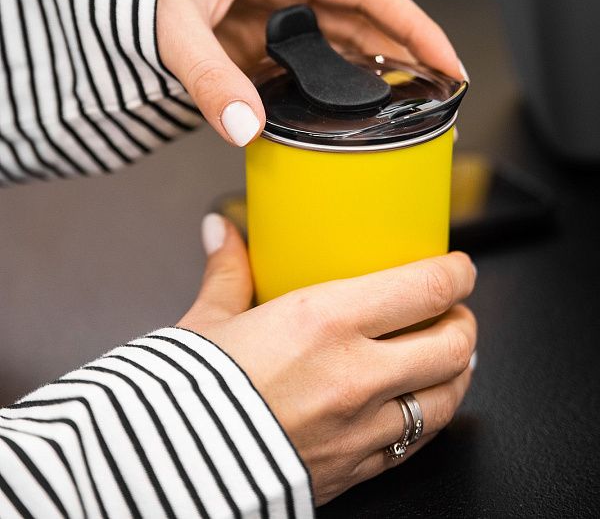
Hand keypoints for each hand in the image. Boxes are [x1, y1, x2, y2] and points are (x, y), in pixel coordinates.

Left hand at [157, 0, 463, 145]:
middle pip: (369, 20)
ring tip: (416, 108)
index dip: (414, 24)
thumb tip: (246, 128)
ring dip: (383, 72)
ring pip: (349, 43)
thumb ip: (207, 76)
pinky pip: (319, 64)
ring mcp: (282, 17)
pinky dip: (344, 87)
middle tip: (444, 95)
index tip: (446, 59)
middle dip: (411, 54)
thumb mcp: (173, 27)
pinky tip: (361, 112)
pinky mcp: (268, 44)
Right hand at [178, 214, 476, 505]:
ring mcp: (360, 428)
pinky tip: (416, 404)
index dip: (456, 274)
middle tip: (452, 309)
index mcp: (324, 321)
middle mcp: (355, 373)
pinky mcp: (354, 470)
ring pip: (446, 397)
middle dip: (462, 321)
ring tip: (447, 356)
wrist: (164, 473)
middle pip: (452, 343)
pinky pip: (414, 443)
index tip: (457, 267)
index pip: (425, 289)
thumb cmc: (184, 396)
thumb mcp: (208, 321)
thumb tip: (221, 230)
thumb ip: (228, 270)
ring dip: (456, 371)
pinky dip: (427, 417)